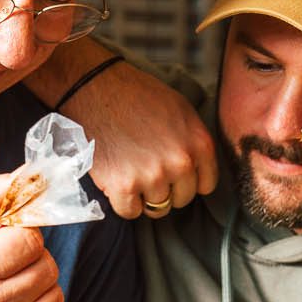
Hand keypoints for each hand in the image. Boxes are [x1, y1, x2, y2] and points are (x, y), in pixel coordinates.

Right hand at [60, 59, 216, 218]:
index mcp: (200, 143)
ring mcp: (153, 176)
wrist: (95, 89)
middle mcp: (181, 162)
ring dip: (143, 196)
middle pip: (182, 199)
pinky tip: (117, 181)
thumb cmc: (137, 96)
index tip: (173, 174)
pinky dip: (123, 202)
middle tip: (146, 170)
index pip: (206, 185)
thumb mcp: (180, 110)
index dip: (187, 181)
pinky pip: (130, 212)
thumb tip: (199, 170)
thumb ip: (194, 142)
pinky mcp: (124, 186)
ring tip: (130, 171)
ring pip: (157, 208)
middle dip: (166, 189)